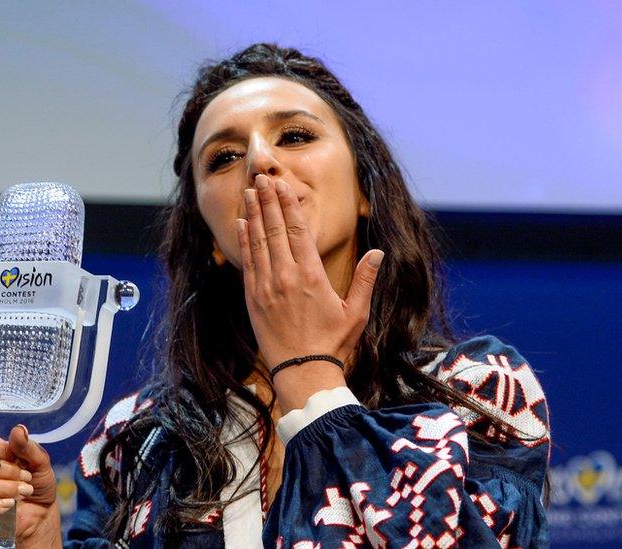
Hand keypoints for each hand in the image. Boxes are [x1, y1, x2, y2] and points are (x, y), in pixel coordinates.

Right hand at [0, 426, 61, 547]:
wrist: (37, 514)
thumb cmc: (32, 482)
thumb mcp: (37, 462)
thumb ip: (26, 447)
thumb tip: (18, 430)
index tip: (18, 458)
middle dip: (5, 471)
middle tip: (25, 478)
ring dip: (3, 489)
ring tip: (22, 491)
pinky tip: (8, 505)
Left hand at [237, 174, 383, 408]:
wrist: (303, 373)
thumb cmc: (333, 344)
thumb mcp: (356, 312)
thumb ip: (365, 279)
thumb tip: (379, 252)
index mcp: (312, 276)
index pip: (298, 230)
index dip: (288, 204)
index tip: (282, 185)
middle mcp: (286, 276)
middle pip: (275, 229)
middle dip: (268, 201)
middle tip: (261, 177)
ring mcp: (267, 287)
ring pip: (259, 242)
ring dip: (254, 214)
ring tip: (249, 192)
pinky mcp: (253, 299)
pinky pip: (248, 262)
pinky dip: (245, 241)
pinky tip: (242, 223)